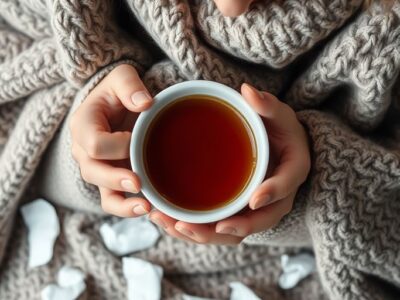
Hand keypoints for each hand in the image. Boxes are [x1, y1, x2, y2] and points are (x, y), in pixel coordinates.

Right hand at [70, 64, 152, 216]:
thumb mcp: (121, 77)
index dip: (117, 144)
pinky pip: (115, 201)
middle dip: (115, 179)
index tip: (136, 137)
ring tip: (145, 208)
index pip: (94, 142)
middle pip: (93, 172)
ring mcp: (99, 169)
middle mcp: (85, 151)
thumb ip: (129, 85)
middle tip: (137, 183)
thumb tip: (145, 104)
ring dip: (123, 204)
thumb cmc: (118, 92)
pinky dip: (129, 209)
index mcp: (84, 126)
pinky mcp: (112, 180)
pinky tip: (150, 210)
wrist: (118, 106)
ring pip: (104, 194)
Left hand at [149, 83, 310, 243]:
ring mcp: (257, 209)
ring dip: (205, 234)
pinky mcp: (239, 211)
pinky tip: (172, 222)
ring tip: (173, 226)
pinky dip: (199, 229)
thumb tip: (247, 90)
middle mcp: (276, 198)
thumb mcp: (278, 114)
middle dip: (229, 227)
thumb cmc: (279, 130)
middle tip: (194, 225)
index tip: (253, 200)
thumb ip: (266, 105)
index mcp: (291, 173)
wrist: (279, 147)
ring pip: (236, 231)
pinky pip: (222, 227)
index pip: (285, 187)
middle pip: (258, 222)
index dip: (270, 195)